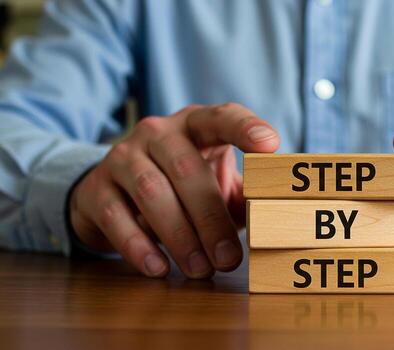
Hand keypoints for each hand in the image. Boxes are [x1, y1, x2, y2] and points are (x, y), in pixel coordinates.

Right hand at [69, 103, 278, 277]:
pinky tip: (159, 268)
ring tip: (201, 270)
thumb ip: (243, 194)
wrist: (114, 189)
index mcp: (195, 125)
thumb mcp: (215, 181)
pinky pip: (117, 218)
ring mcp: (122, 157)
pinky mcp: (97, 188)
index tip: (270, 146)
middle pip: (187, 168)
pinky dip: (139, 246)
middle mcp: (157, 133)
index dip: (245, 128)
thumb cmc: (181, 184)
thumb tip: (272, 219)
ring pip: (152, 192)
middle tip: (229, 258)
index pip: (222, 117)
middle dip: (211, 218)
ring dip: (180, 237)